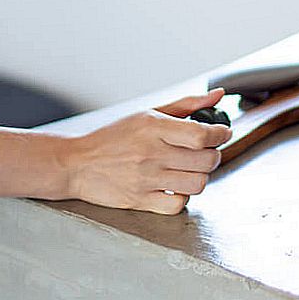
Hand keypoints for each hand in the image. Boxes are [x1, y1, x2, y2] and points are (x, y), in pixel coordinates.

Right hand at [62, 88, 231, 214]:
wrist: (77, 163)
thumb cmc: (112, 137)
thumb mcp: (147, 113)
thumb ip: (186, 104)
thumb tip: (219, 95)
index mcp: (153, 127)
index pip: (202, 135)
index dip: (220, 134)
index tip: (222, 133)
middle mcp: (151, 153)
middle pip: (205, 161)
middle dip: (213, 156)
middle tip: (206, 152)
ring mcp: (146, 179)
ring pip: (197, 184)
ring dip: (200, 176)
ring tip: (190, 169)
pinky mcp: (140, 201)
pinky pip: (177, 204)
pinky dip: (182, 197)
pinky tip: (175, 186)